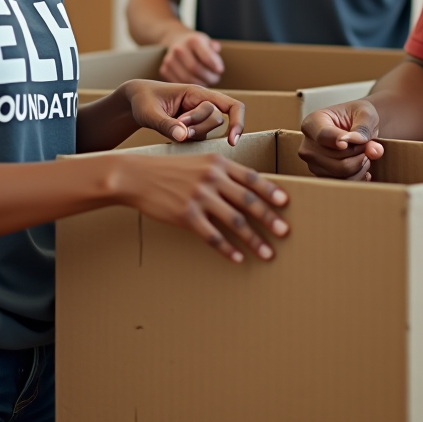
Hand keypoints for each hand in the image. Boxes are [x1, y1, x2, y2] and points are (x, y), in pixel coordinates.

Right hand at [112, 153, 289, 262]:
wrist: (137, 176)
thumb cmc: (169, 169)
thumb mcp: (198, 162)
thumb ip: (220, 173)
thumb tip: (244, 190)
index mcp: (217, 164)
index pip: (251, 177)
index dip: (270, 191)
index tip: (285, 203)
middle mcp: (211, 179)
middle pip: (247, 201)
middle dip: (269, 218)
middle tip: (285, 232)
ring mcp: (199, 197)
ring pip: (234, 221)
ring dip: (253, 239)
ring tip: (267, 253)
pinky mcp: (186, 215)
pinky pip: (212, 236)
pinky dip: (227, 249)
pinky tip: (238, 258)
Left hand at [125, 80, 244, 145]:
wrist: (134, 102)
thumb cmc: (143, 101)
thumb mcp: (149, 112)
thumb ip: (166, 124)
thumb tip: (183, 137)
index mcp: (197, 92)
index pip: (231, 105)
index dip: (238, 122)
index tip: (232, 141)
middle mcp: (202, 103)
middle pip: (217, 120)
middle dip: (198, 127)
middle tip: (177, 124)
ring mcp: (198, 116)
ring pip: (208, 131)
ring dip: (193, 134)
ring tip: (172, 128)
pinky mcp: (193, 128)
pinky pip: (199, 139)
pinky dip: (188, 140)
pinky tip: (173, 134)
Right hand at [160, 30, 224, 85]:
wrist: (177, 40)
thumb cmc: (196, 44)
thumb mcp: (208, 42)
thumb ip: (214, 50)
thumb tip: (217, 62)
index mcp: (192, 41)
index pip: (206, 57)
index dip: (214, 66)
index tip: (220, 71)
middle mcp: (179, 49)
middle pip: (195, 69)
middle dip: (208, 77)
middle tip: (215, 79)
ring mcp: (170, 60)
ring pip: (186, 79)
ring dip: (200, 84)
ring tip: (207, 82)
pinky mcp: (164, 70)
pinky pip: (178, 83)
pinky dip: (189, 86)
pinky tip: (196, 83)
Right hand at [298, 100, 384, 179]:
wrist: (356, 126)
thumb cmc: (356, 115)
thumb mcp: (364, 113)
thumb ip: (365, 129)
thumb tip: (372, 150)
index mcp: (312, 123)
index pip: (323, 136)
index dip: (338, 141)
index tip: (348, 143)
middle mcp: (308, 145)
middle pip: (336, 160)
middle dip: (359, 154)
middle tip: (367, 146)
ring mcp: (313, 164)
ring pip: (341, 173)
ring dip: (360, 166)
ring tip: (366, 155)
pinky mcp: (322, 177)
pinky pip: (343, 183)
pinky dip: (358, 176)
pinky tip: (363, 167)